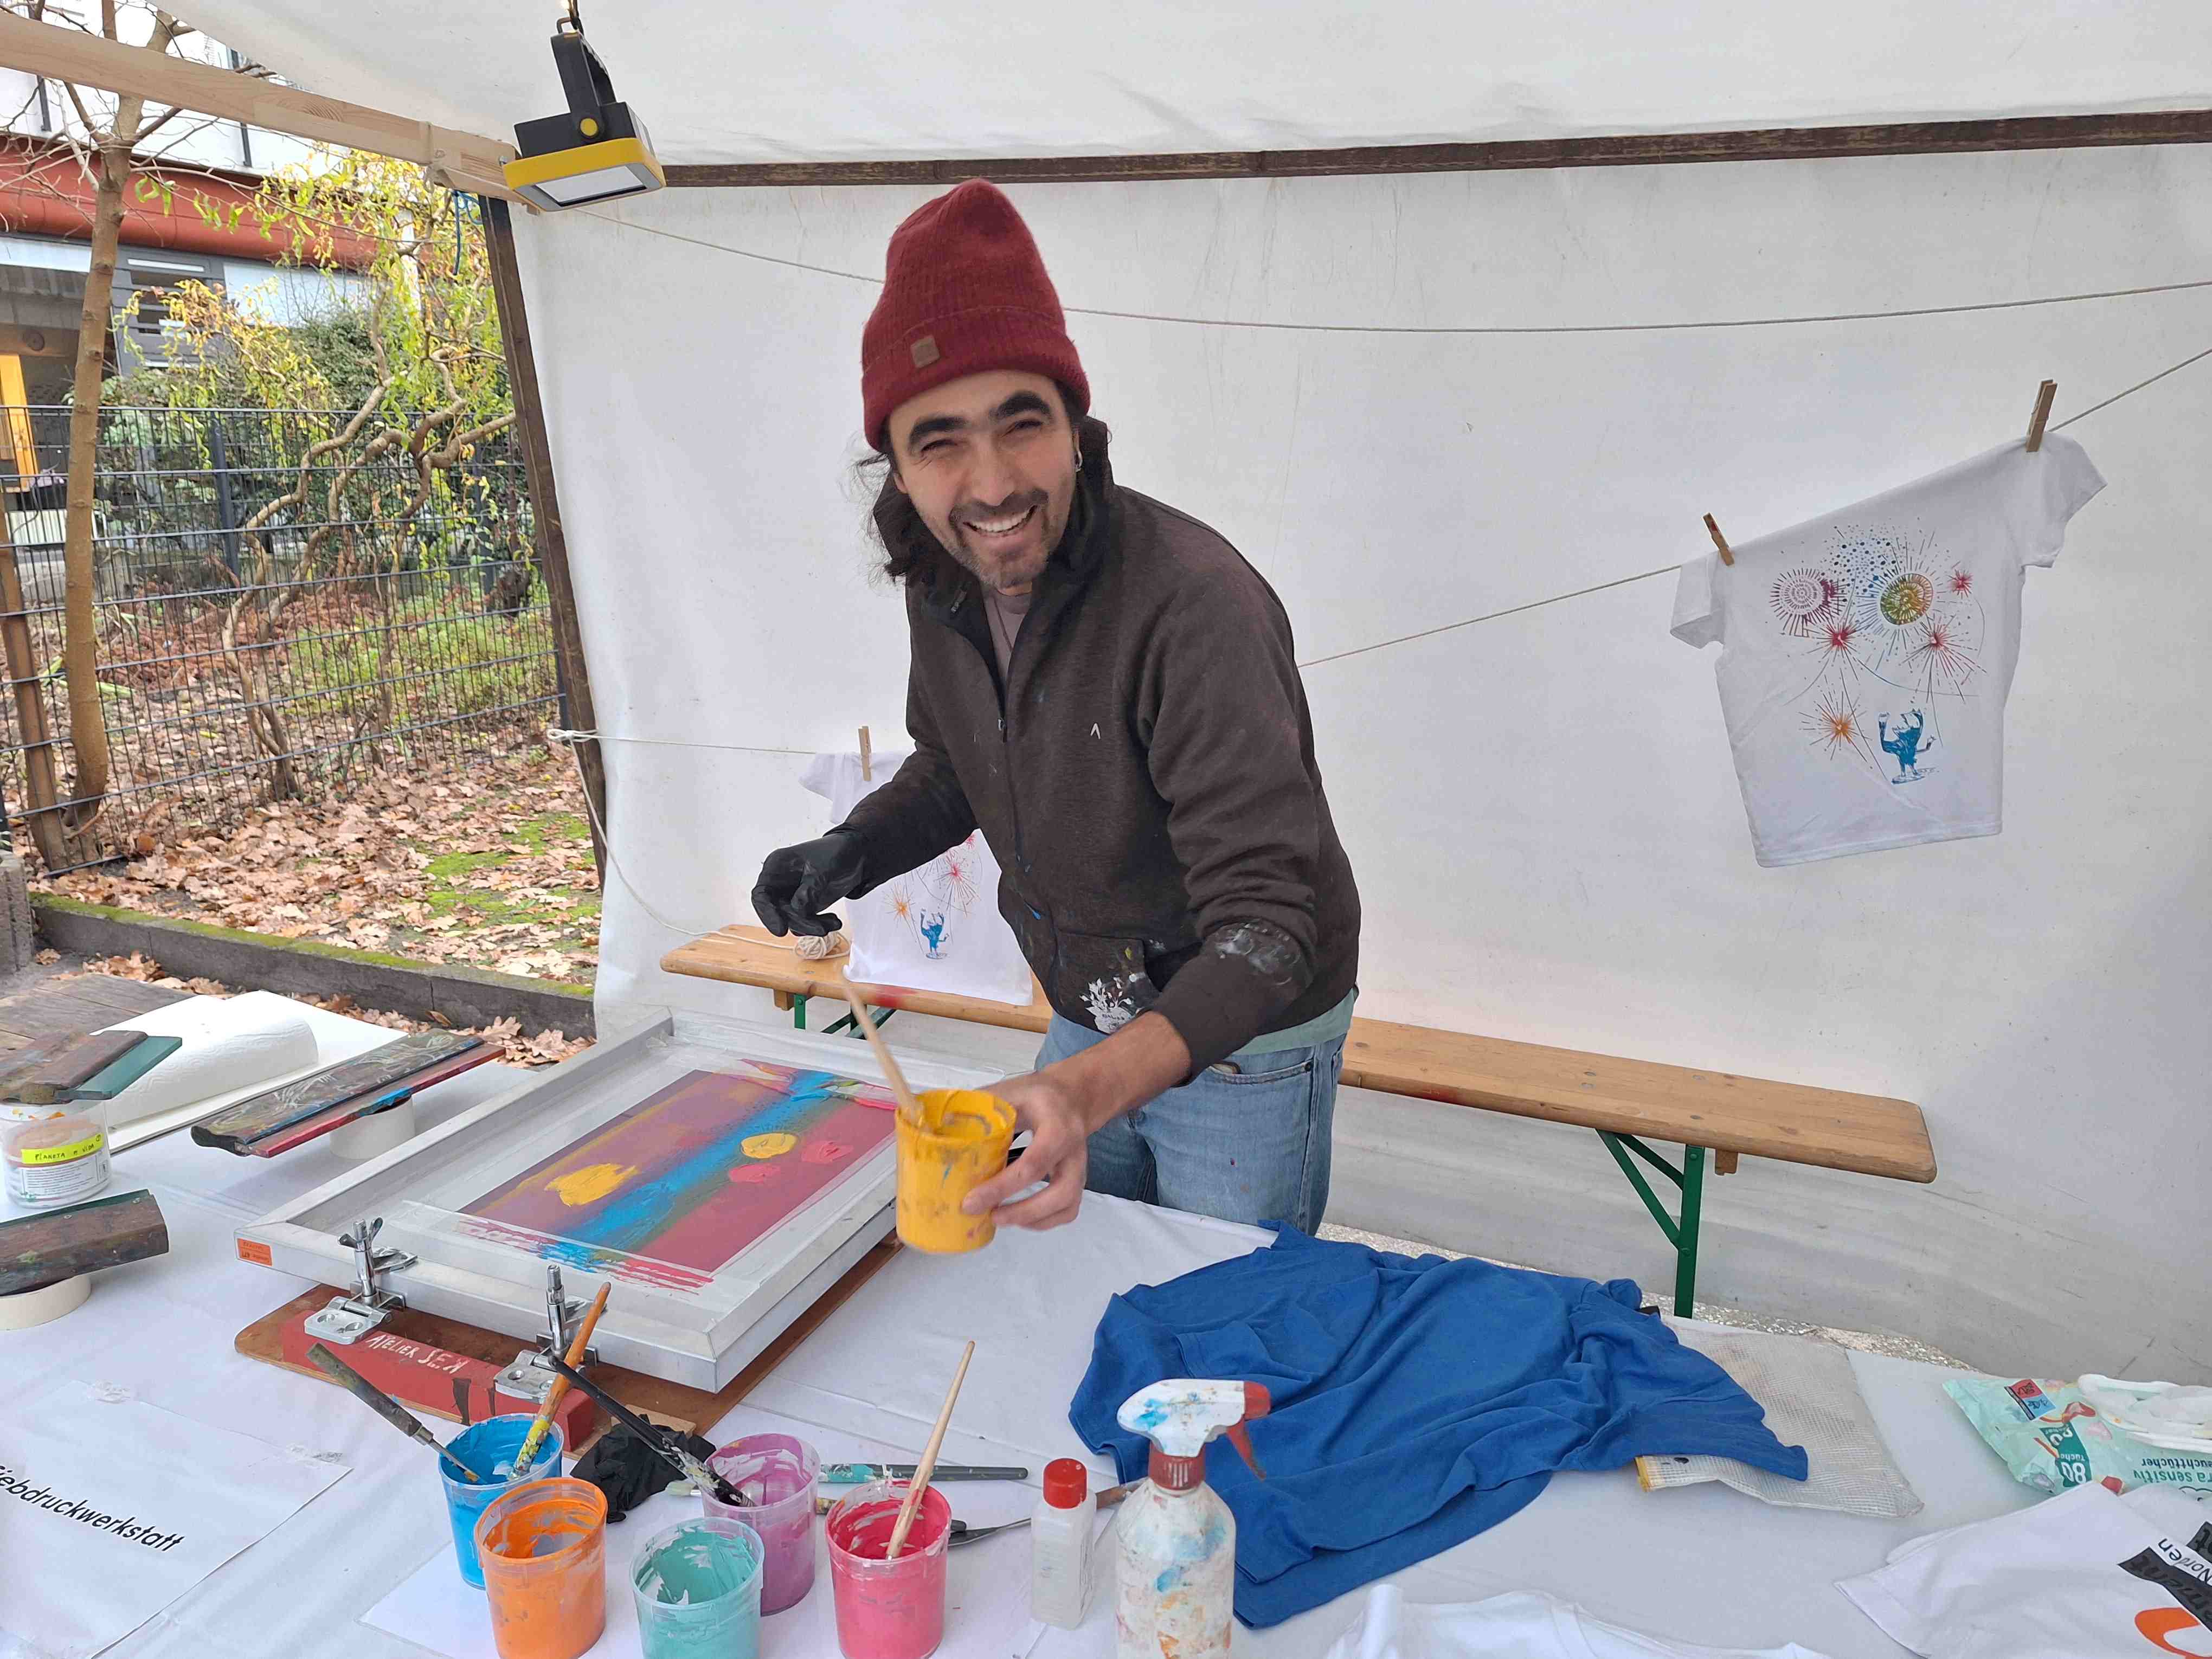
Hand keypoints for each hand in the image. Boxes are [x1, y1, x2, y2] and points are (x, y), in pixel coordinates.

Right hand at [750, 832, 865, 936]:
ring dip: (812, 926)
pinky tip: (833, 921)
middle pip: (778, 912)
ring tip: (833, 922)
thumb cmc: (836, 852)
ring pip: (792, 920)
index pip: (761, 895)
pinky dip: (819, 925)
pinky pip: (805, 922)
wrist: (856, 855)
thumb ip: (811, 887)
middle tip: (820, 928)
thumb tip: (797, 908)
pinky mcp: (805, 905)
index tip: (780, 930)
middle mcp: (781, 883)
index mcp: (777, 867)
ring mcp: (792, 896)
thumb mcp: (824, 867)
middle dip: (799, 922)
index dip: (767, 914)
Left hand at [959, 1068, 1093, 1230]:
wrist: (1073, 1094)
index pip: (1033, 1163)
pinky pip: (1068, 1210)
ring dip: (1033, 1220)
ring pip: (1067, 1205)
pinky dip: (1044, 1221)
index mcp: (1056, 1125)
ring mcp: (1079, 1167)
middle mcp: (1074, 1150)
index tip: (971, 1201)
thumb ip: (978, 1109)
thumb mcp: (1009, 1091)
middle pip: (1060, 1192)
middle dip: (1023, 1211)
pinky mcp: (1078, 1179)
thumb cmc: (1036, 1094)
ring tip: (1000, 1218)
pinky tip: (1019, 1218)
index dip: (1001, 1187)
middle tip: (989, 1215)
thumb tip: (934, 1129)